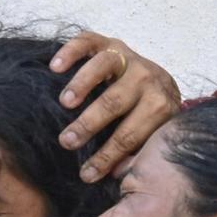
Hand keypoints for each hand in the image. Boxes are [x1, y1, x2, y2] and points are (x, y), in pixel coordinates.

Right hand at [51, 32, 180, 180]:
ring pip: (104, 66)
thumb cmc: (148, 118)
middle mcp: (147, 79)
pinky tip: (55, 67)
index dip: (107, 157)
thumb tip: (115, 174)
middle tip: (67, 141)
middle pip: (114, 102)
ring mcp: (129, 58)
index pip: (130, 135)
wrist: (161, 84)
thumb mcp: (152, 136)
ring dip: (82, 84)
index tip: (86, 174)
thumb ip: (136, 152)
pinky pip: (90, 41)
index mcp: (160, 107)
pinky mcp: (111, 43)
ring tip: (64, 103)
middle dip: (89, 124)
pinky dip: (71, 51)